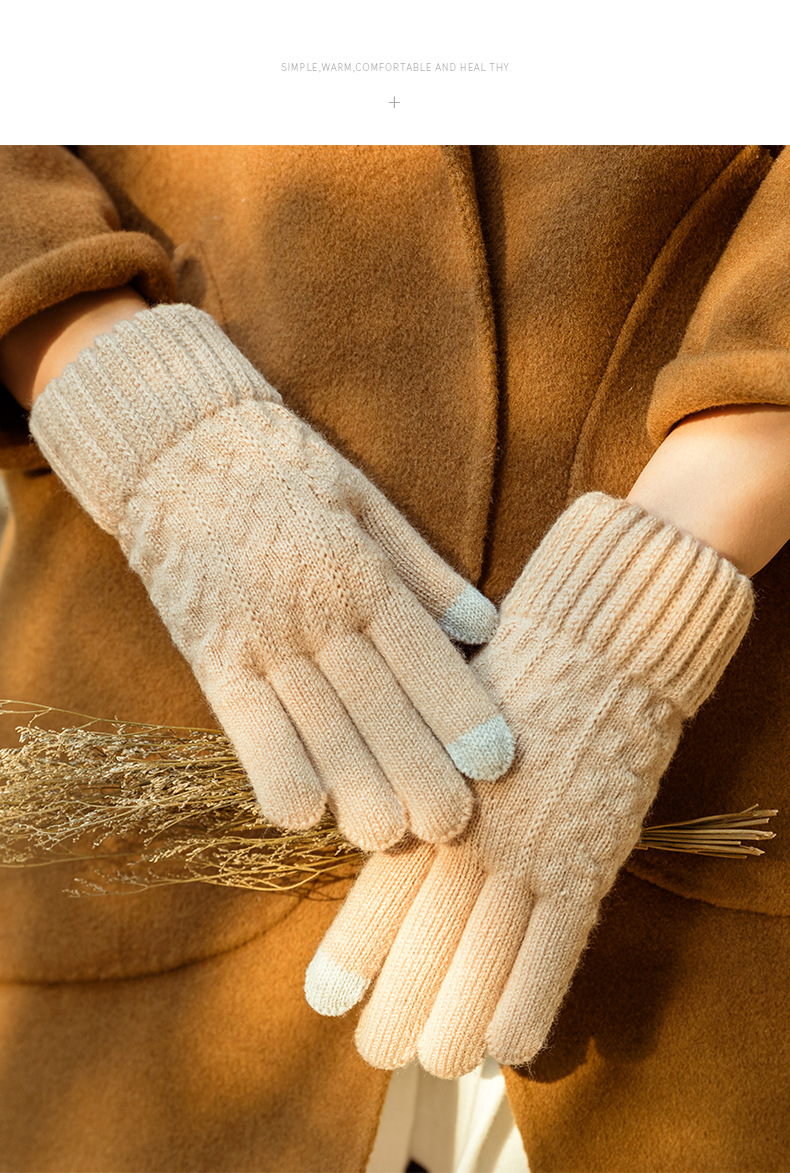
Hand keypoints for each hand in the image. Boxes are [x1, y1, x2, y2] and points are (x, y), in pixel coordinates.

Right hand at [29, 303, 514, 849]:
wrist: (176, 444)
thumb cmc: (286, 471)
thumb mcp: (365, 501)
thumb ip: (425, 572)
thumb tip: (486, 628)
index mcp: (360, 570)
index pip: (420, 653)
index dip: (461, 711)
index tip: (498, 763)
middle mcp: (312, 609)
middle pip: (375, 704)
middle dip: (417, 770)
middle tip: (452, 826)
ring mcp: (257, 636)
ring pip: (313, 726)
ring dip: (352, 788)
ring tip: (388, 836)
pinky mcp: (208, 654)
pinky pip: (242, 724)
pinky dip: (271, 770)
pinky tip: (303, 814)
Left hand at [305, 493, 752, 1073]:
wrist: (595, 646)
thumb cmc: (509, 678)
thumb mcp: (438, 721)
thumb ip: (410, 784)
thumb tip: (381, 841)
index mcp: (425, 791)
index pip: (381, 888)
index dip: (355, 952)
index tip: (326, 1001)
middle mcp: (470, 829)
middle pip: (425, 938)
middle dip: (400, 1003)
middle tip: (380, 1049)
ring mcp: (531, 849)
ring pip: (485, 958)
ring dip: (458, 1019)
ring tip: (435, 1061)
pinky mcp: (587, 862)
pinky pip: (555, 952)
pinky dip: (529, 1005)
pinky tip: (506, 1048)